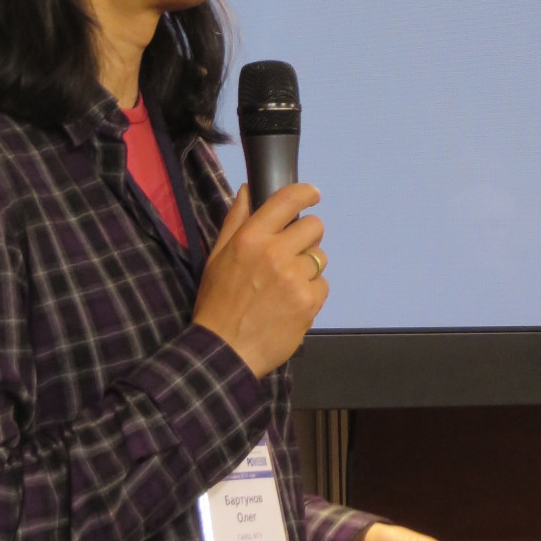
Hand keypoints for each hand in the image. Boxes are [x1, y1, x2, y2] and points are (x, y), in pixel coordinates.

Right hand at [192, 184, 326, 376]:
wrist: (225, 351)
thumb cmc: (218, 302)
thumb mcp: (217, 257)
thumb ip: (235, 221)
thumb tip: (247, 189)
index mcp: (250, 238)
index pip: (287, 200)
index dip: (306, 193)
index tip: (313, 195)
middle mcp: (275, 252)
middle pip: (314, 226)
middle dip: (306, 237)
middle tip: (291, 253)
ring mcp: (294, 278)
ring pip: (319, 258)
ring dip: (308, 268)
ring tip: (287, 285)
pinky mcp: (309, 301)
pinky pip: (322, 285)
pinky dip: (311, 293)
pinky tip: (291, 304)